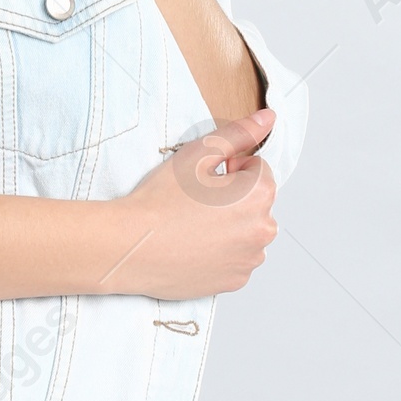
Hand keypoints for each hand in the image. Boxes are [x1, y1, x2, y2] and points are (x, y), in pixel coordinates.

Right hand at [107, 109, 277, 297]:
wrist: (131, 247)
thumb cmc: (161, 200)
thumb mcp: (199, 153)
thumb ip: (239, 133)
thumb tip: (269, 119)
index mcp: (260, 194)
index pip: (257, 169)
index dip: (229, 169)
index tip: (204, 180)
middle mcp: (263, 229)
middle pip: (255, 202)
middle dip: (233, 198)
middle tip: (195, 202)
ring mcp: (250, 259)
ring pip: (245, 231)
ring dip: (229, 226)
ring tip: (192, 226)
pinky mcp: (235, 281)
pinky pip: (235, 258)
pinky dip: (220, 252)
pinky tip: (193, 246)